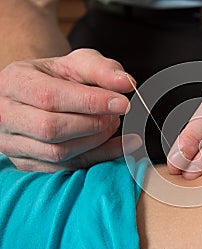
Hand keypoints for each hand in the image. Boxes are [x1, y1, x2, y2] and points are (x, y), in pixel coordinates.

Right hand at [0, 49, 141, 171]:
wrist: (39, 94)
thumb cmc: (58, 77)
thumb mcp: (77, 63)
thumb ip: (102, 69)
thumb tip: (126, 82)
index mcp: (14, 83)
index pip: (50, 97)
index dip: (90, 102)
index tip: (122, 103)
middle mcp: (6, 116)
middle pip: (51, 129)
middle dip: (93, 123)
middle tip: (116, 114)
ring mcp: (12, 144)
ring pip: (58, 153)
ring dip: (96, 141)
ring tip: (112, 124)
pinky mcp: (28, 163)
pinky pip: (67, 168)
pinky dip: (100, 157)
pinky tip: (121, 145)